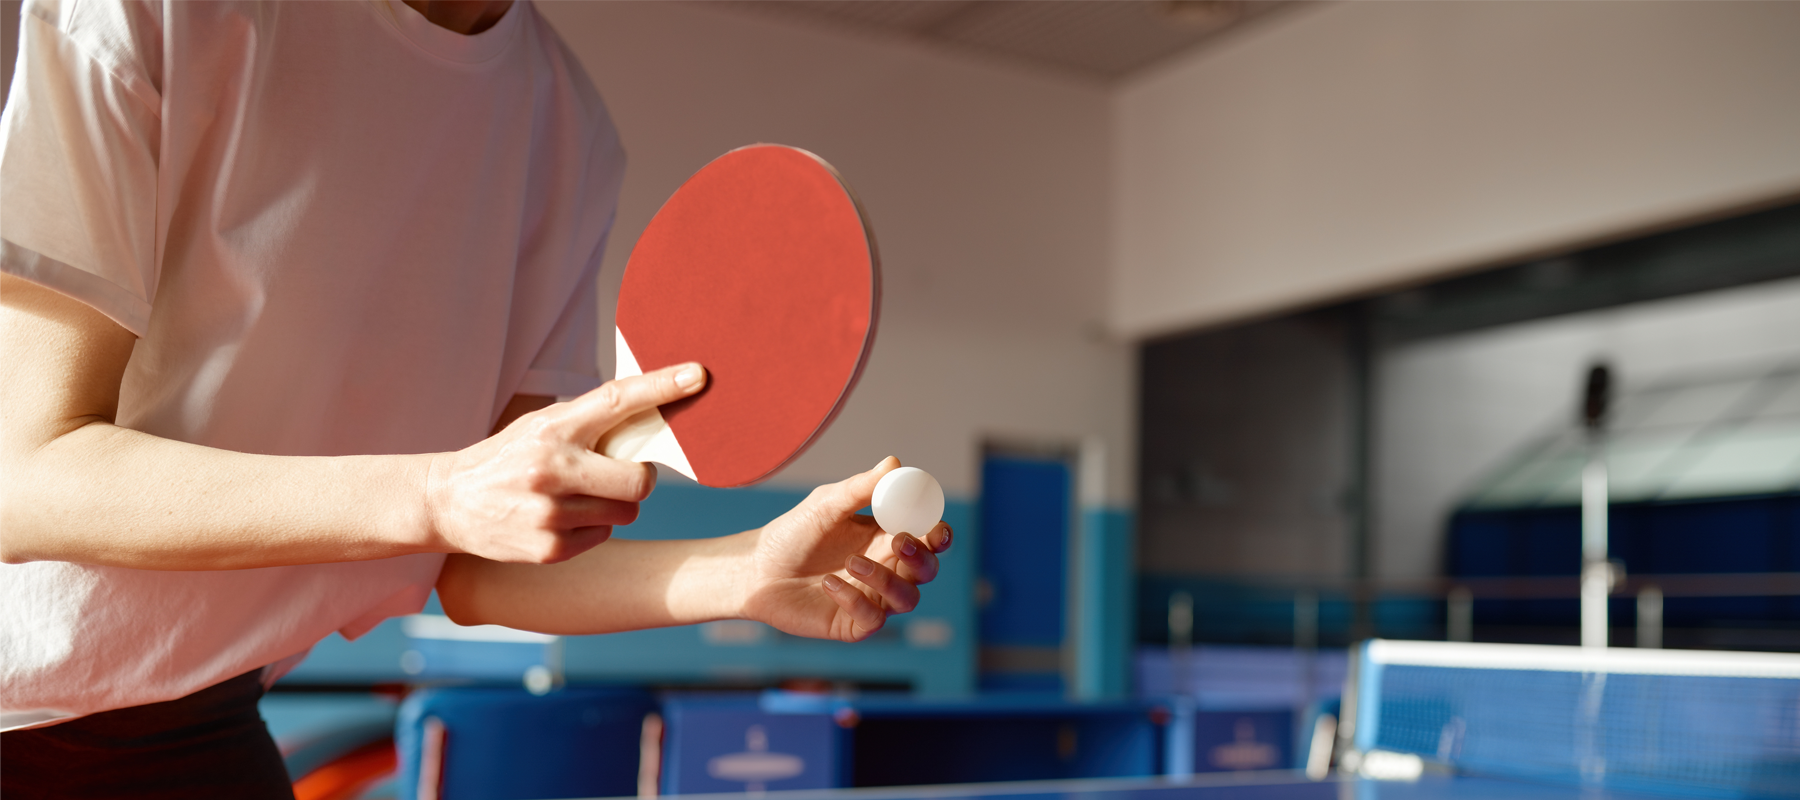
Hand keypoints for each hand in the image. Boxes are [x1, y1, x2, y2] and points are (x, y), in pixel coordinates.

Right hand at [423, 363, 705, 562]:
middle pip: (640, 481)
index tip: (698, 375)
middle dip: (640, 480)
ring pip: (626, 513)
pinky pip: (604, 538)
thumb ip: (590, 423)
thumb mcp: (541, 427)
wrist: (448, 502)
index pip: (616, 400)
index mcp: (553, 428)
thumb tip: (656, 411)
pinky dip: (593, 529)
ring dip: (615, 505)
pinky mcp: (548, 549)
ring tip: (579, 497)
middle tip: (621, 476)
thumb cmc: (508, 458)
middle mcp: (552, 469)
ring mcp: (550, 513)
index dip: (661, 386)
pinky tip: (561, 518)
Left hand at [742, 457, 953, 641]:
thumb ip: (860, 488)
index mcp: (886, 537)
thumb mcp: (825, 505)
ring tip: (850, 562)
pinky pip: (874, 619)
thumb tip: (893, 463)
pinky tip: (829, 584)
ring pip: (907, 598)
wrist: (755, 570)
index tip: (935, 529)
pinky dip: (855, 600)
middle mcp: (886, 569)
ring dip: (886, 579)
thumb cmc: (793, 534)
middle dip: (921, 558)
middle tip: (898, 541)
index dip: (939, 535)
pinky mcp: (854, 624)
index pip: (927, 538)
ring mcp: (872, 598)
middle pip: (927, 570)